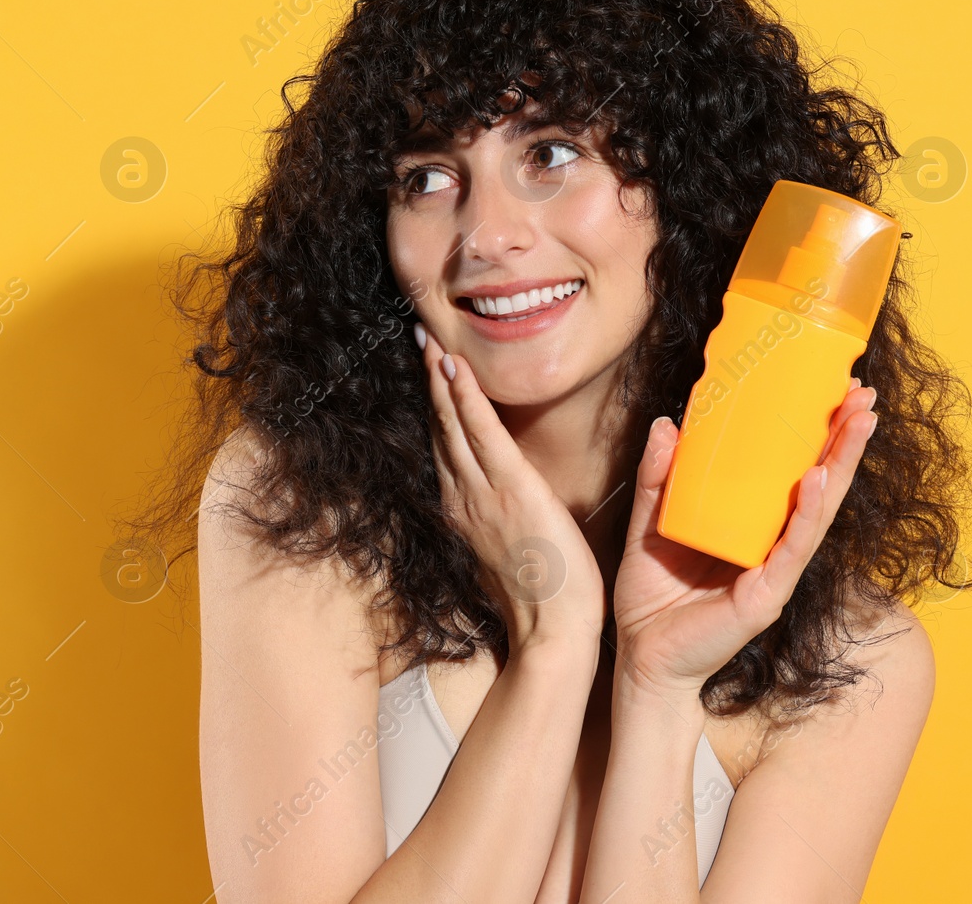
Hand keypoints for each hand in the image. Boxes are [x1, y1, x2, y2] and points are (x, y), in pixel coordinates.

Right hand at [415, 324, 605, 652]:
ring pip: (452, 424)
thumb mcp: (509, 554)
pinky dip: (465, 397)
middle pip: (440, 429)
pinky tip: (454, 368)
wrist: (551, 631)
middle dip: (429, 384)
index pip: (445, 450)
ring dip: (441, 379)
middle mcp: (463, 499)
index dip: (435, 410)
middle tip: (420, 340)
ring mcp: (482, 493)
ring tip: (430, 341)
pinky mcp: (510, 488)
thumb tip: (504, 507)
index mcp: (463, 513)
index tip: (430, 377)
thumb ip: (499, 523)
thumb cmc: (540, 600)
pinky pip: (480, 432)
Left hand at [609, 378, 880, 697]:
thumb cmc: (651, 597)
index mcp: (749, 527)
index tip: (832, 388)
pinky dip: (808, 514)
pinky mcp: (766, 595)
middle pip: (818, 485)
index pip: (789, 473)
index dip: (812, 434)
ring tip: (860, 422)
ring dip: (841, 464)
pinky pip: (791, 549)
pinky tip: (821, 480)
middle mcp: (771, 545)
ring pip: (818, 511)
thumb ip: (657, 479)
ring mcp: (774, 570)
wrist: (640, 658)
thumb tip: (667, 425)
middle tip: (865, 394)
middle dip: (843, 438)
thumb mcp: (648, 525)